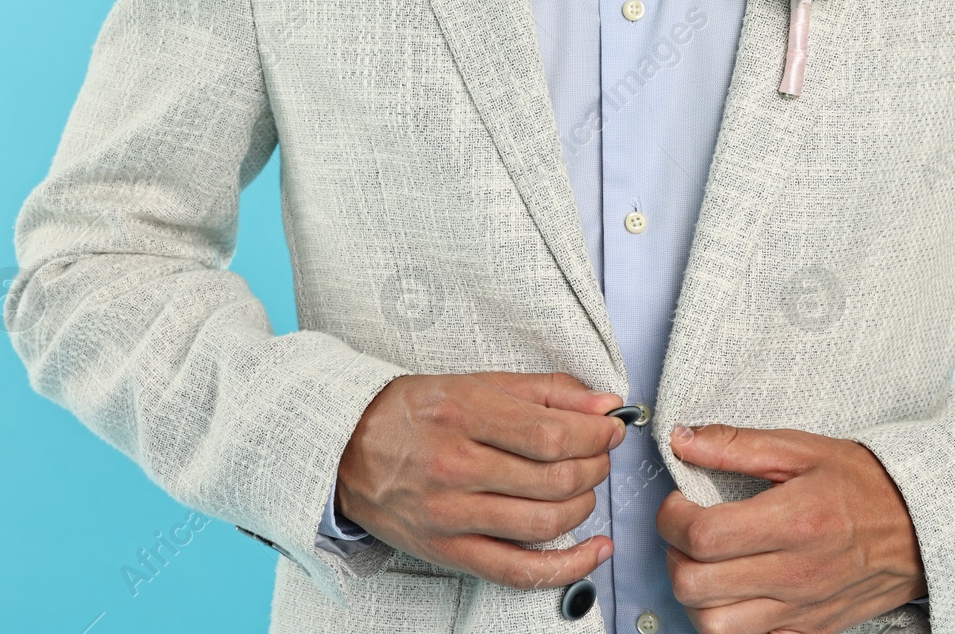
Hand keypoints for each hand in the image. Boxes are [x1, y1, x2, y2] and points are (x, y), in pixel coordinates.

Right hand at [335, 372, 625, 589]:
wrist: (344, 449)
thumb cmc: (410, 413)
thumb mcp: (473, 383)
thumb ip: (543, 391)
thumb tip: (603, 404)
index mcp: (461, 416)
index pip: (550, 434)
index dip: (594, 436)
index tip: (610, 430)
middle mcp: (454, 468)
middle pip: (553, 479)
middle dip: (594, 466)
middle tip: (599, 456)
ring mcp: (450, 515)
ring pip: (544, 522)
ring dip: (584, 505)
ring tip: (585, 488)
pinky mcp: (448, 551)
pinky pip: (518, 571)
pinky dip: (568, 566)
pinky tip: (594, 549)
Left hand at [658, 425, 925, 633]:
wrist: (922, 527)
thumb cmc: (865, 484)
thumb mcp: (803, 449)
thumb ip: (737, 445)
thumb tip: (683, 440)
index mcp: (793, 522)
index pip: (702, 535)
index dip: (671, 519)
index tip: (677, 504)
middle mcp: (795, 573)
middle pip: (696, 585)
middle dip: (674, 555)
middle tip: (686, 532)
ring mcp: (801, 609)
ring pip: (714, 625)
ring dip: (695, 595)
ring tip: (705, 564)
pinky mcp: (809, 630)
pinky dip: (728, 621)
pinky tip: (734, 591)